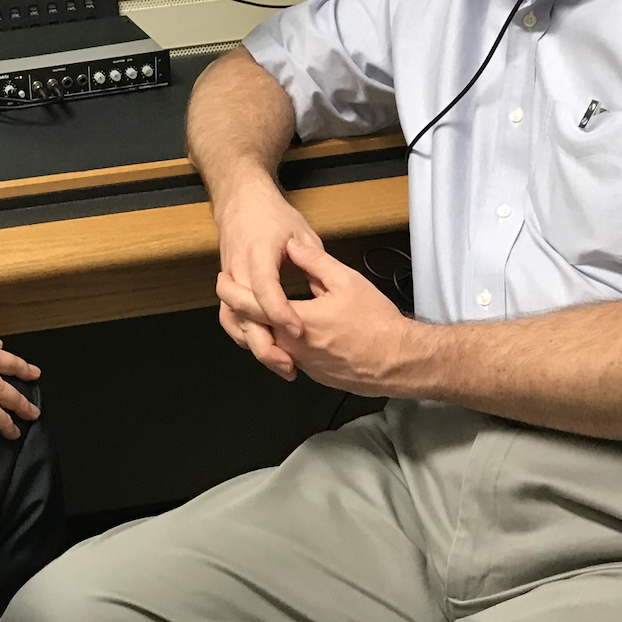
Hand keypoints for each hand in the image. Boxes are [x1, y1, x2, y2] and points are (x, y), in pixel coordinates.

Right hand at [209, 175, 327, 376]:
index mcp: (258, 251)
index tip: (298, 330)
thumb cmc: (272, 215)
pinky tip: (267, 349)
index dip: (280, 312)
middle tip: (290, 363)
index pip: (265, 287)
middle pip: (243, 313)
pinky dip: (246, 337)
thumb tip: (325, 288)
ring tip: (282, 364)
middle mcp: (238, 268)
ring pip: (233, 321)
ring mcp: (230, 279)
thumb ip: (313, 261)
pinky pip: (231, 319)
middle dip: (263, 342)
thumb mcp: (302, 232)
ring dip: (254, 345)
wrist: (240, 201)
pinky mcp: (229, 288)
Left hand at [216, 252, 413, 394]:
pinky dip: (278, 341)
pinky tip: (284, 327)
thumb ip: (314, 261)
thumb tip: (293, 247)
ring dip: (258, 326)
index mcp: (295, 320)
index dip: (231, 290)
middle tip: (232, 290)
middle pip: (252, 327)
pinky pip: (287, 355)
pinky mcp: (314, 373)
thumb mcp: (346, 281)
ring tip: (256, 306)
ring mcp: (302, 364)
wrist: (398, 360)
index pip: (250, 305)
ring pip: (269, 343)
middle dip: (238, 308)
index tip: (223, 278)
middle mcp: (292, 347)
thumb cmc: (376, 322)